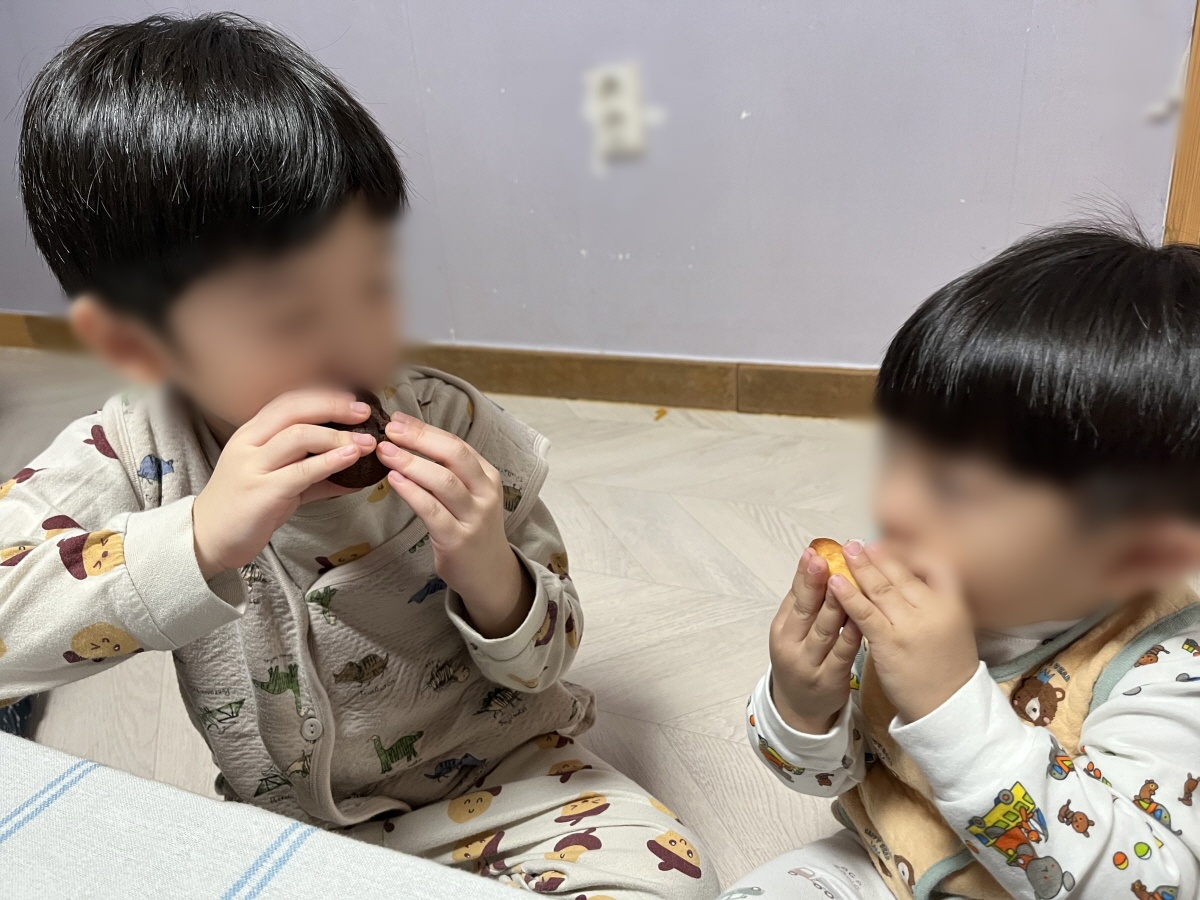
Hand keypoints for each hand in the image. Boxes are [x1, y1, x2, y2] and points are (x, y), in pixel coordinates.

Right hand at [193, 391, 377, 579]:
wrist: (209, 538)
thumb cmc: (247, 507)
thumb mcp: (278, 481)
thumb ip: (313, 473)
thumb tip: (354, 470)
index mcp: (251, 434)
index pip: (287, 402)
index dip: (322, 397)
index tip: (352, 400)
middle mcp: (249, 444)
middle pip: (293, 411)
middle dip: (332, 407)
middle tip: (364, 412)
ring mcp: (252, 467)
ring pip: (298, 437)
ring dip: (337, 437)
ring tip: (365, 442)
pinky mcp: (261, 493)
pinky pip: (300, 472)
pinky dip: (329, 462)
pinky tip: (350, 459)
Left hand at [378, 412, 531, 637]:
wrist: (489, 574)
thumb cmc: (471, 529)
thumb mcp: (470, 495)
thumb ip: (448, 472)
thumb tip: (409, 442)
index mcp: (487, 476)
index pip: (457, 444)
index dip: (426, 429)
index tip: (398, 419)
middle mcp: (485, 493)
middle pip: (454, 456)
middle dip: (420, 439)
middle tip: (390, 430)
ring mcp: (474, 517)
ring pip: (443, 481)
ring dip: (411, 463)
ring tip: (385, 452)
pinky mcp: (457, 540)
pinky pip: (432, 511)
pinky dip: (412, 492)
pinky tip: (394, 480)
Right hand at [768, 546, 863, 733]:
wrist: (800, 709)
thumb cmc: (801, 660)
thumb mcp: (793, 632)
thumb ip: (805, 602)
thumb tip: (816, 562)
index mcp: (781, 630)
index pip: (793, 598)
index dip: (804, 575)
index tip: (813, 553)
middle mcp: (792, 647)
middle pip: (806, 611)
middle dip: (816, 584)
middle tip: (827, 560)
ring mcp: (810, 665)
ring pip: (825, 630)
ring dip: (836, 604)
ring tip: (846, 580)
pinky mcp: (831, 680)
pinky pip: (844, 652)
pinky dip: (853, 632)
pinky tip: (864, 616)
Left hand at [828, 541, 978, 722]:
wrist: (948, 705)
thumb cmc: (946, 665)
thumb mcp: (951, 624)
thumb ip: (933, 599)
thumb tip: (908, 573)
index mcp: (952, 601)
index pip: (930, 564)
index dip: (905, 552)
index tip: (885, 544)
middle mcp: (934, 608)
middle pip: (901, 574)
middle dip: (877, 555)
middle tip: (857, 543)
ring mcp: (911, 625)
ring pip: (881, 589)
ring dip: (859, 568)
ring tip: (844, 552)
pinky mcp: (890, 642)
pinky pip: (865, 613)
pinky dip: (848, 595)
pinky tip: (835, 583)